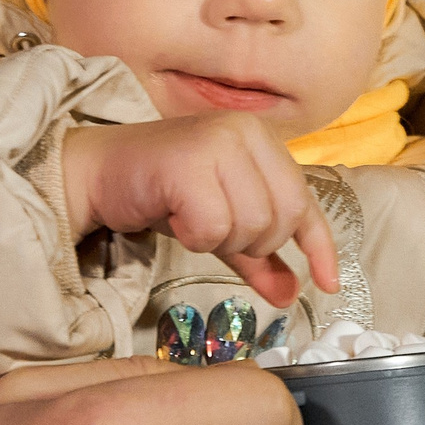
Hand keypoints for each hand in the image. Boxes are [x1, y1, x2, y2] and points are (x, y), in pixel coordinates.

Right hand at [61, 115, 339, 307]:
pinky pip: (215, 227)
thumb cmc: (159, 191)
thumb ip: (258, 257)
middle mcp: (247, 132)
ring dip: (220, 241)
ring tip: (190, 219)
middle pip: (283, 219)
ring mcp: (219, 142)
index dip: (320, 247)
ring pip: (252, 226)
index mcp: (262, 139)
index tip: (328, 284)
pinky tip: (174, 217)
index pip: (306, 202)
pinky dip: (195, 237)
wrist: (95, 174)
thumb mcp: (219, 222)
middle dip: (252, 244)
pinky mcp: (189, 161)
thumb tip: (291, 292)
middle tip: (213, 232)